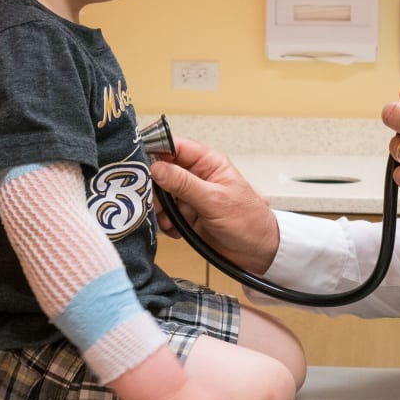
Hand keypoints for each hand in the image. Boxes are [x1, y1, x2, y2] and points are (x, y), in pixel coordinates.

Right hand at [149, 135, 279, 273]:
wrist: (257, 252)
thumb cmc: (249, 221)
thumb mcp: (215, 200)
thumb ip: (184, 183)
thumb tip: (157, 167)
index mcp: (208, 163)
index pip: (176, 146)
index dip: (157, 152)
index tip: (142, 165)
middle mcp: (197, 177)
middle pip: (162, 172)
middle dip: (156, 188)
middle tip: (158, 202)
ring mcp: (190, 196)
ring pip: (161, 195)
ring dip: (160, 209)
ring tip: (171, 220)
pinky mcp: (186, 215)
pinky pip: (165, 214)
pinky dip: (166, 223)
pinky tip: (177, 230)